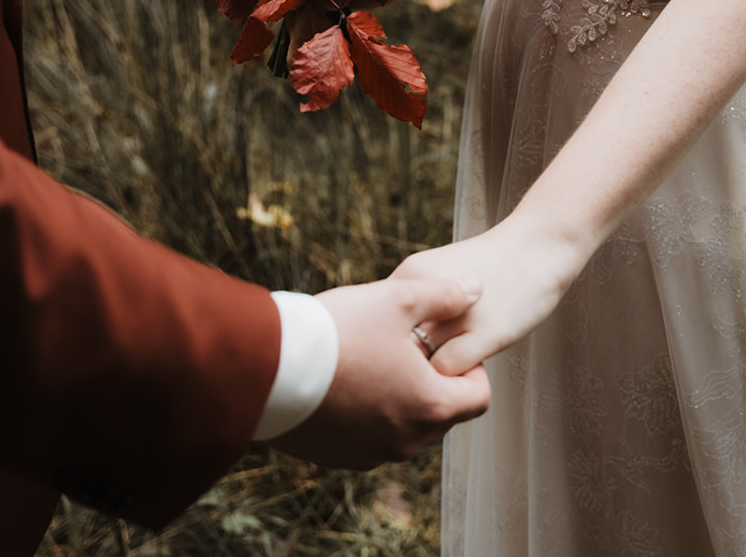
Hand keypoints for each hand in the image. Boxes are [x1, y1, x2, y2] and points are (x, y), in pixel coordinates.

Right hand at [268, 277, 490, 467]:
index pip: (478, 398)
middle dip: (434, 382)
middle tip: (407, 347)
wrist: (267, 367)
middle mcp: (405, 441)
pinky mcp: (337, 457)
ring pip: (405, 427)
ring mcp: (370, 454)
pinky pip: (369, 438)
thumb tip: (476, 289)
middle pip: (442, 414)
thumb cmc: (338, 330)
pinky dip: (368, 414)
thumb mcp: (397, 299)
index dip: (471, 367)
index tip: (444, 343)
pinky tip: (345, 381)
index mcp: (430, 406)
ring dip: (400, 399)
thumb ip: (445, 295)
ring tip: (373, 360)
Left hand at [390, 217, 586, 377]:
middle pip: (391, 345)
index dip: (384, 346)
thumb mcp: (439, 274)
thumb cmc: (490, 266)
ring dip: (422, 376)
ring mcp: (453, 314)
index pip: (375, 324)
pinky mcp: (484, 333)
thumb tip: (390, 348)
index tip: (396, 358)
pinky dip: (451, 380)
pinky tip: (468, 369)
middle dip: (397, 364)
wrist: (538, 246)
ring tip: (439, 378)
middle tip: (410, 378)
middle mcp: (424, 293)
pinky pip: (448, 372)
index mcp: (409, 276)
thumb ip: (414, 305)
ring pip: (416, 363)